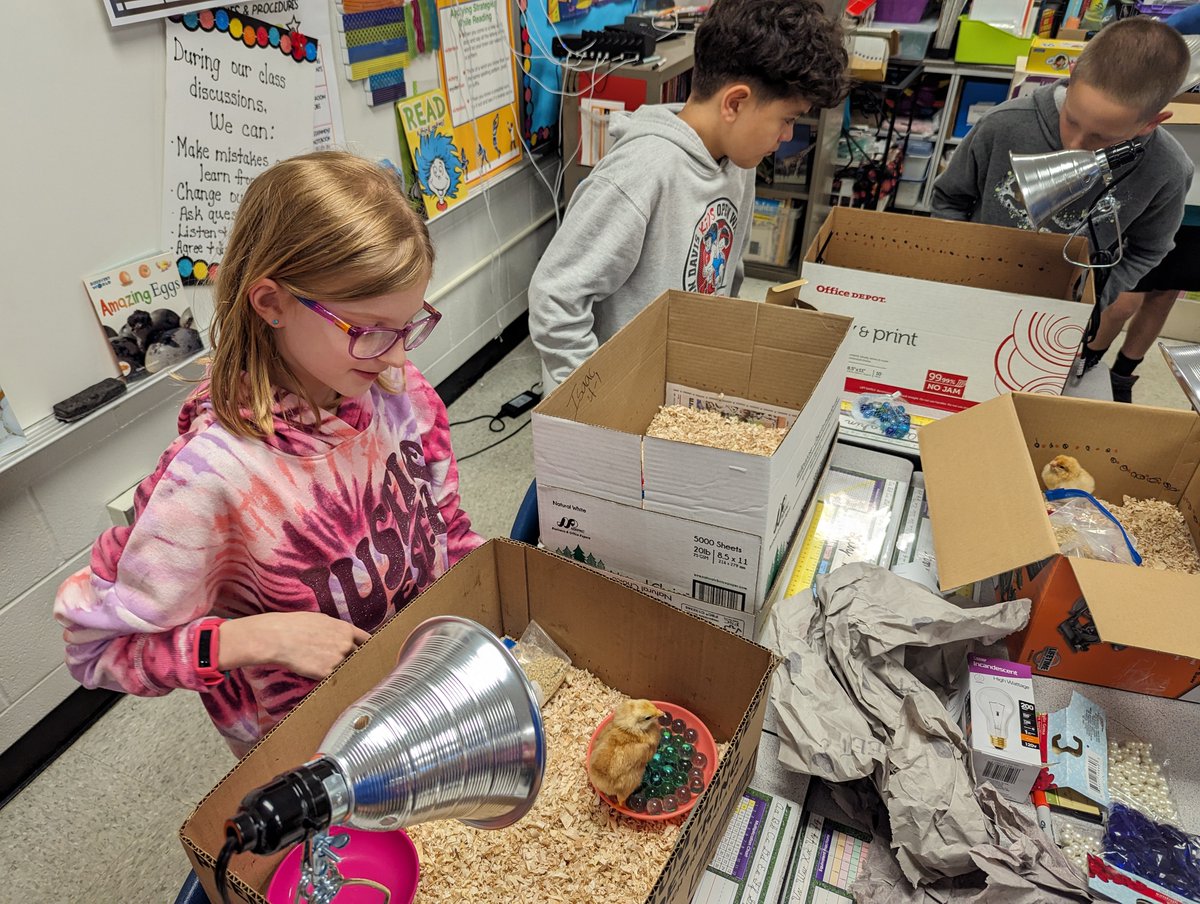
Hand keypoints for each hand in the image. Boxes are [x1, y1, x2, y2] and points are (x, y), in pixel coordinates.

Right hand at [218, 612, 370, 679]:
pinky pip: (334, 678)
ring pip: (346, 668)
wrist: (279, 638)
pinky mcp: (327, 673)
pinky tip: (320, 674)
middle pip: (359, 656)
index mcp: (346, 630)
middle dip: (356, 660)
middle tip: (355, 666)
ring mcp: (338, 660)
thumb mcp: (321, 620)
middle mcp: (345, 645)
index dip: (369, 647)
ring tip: (327, 669)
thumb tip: (343, 636)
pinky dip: (330, 678)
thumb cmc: (296, 626)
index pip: (367, 640)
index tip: (372, 653)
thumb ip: (337, 630)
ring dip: (342, 670)